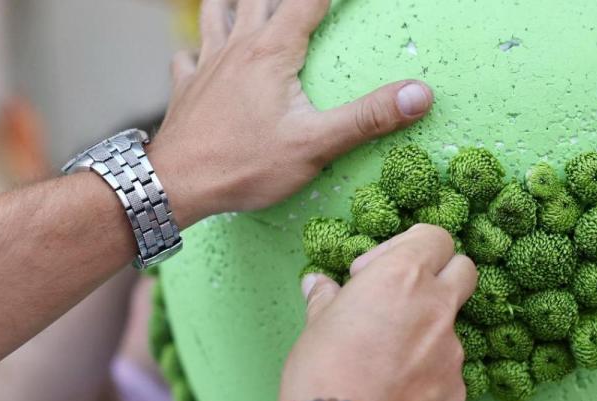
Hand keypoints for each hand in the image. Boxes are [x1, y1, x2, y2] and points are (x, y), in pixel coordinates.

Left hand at [150, 0, 433, 222]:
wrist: (176, 185)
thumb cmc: (244, 166)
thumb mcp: (315, 145)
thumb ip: (367, 117)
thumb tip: (419, 94)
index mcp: (272, 52)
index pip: (308, 0)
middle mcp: (238, 47)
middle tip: (302, 1)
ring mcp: (207, 64)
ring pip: (216, 12)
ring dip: (234, 2)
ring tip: (246, 2)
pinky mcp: (187, 88)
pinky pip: (188, 54)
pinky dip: (198, 47)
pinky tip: (202, 55)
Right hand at [280, 224, 476, 400]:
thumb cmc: (322, 373)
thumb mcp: (315, 325)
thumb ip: (327, 298)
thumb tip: (319, 284)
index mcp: (403, 276)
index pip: (435, 238)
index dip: (408, 247)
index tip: (374, 271)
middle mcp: (437, 306)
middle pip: (463, 270)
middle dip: (438, 276)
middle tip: (399, 299)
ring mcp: (453, 351)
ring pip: (451, 326)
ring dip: (426, 331)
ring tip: (384, 360)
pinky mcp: (457, 390)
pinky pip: (446, 371)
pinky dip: (426, 374)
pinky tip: (394, 391)